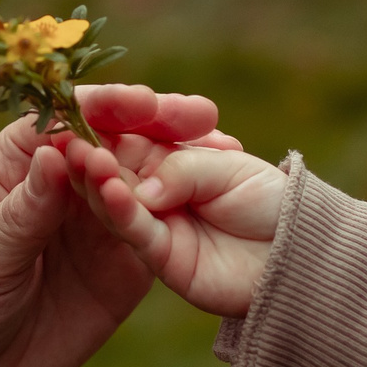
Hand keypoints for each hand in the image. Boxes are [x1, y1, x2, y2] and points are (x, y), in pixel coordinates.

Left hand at [0, 85, 222, 366]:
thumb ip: (23, 212)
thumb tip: (56, 151)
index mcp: (17, 165)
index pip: (63, 120)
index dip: (103, 106)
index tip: (140, 101)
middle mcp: (63, 184)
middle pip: (116, 141)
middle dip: (158, 124)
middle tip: (199, 115)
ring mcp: (97, 224)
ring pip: (147, 181)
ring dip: (184, 163)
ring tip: (224, 149)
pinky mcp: (124, 266)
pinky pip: (160, 234)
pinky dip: (190, 215)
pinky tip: (221, 200)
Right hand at [63, 135, 289, 319]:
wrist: (302, 251)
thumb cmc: (272, 200)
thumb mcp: (229, 168)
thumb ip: (183, 171)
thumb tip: (142, 190)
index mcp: (169, 158)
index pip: (128, 137)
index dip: (104, 125)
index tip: (78, 109)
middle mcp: (154, 190)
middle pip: (112, 169)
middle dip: (90, 152)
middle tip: (65, 135)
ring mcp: (155, 224)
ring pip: (115, 200)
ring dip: (96, 179)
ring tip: (81, 158)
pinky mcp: (162, 258)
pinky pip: (136, 232)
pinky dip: (121, 210)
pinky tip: (109, 190)